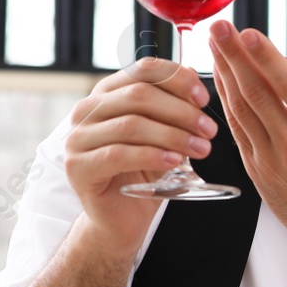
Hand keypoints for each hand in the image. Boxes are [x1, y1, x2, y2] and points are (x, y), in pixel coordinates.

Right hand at [62, 58, 216, 256]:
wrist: (123, 216)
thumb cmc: (146, 171)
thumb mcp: (165, 135)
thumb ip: (175, 109)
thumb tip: (197, 84)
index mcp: (109, 94)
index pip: (143, 70)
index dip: (177, 79)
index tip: (204, 99)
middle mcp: (88, 110)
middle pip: (139, 96)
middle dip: (181, 112)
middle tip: (210, 130)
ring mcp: (77, 138)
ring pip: (131, 125)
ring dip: (173, 135)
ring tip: (201, 149)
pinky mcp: (77, 167)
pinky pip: (118, 154)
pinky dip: (151, 155)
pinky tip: (174, 162)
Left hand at [208, 21, 286, 263]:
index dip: (266, 58)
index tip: (247, 32)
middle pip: (257, 93)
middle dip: (234, 56)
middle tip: (219, 25)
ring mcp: (271, 160)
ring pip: (240, 109)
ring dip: (224, 73)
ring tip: (213, 42)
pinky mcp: (257, 169)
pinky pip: (236, 129)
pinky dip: (225, 101)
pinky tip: (220, 78)